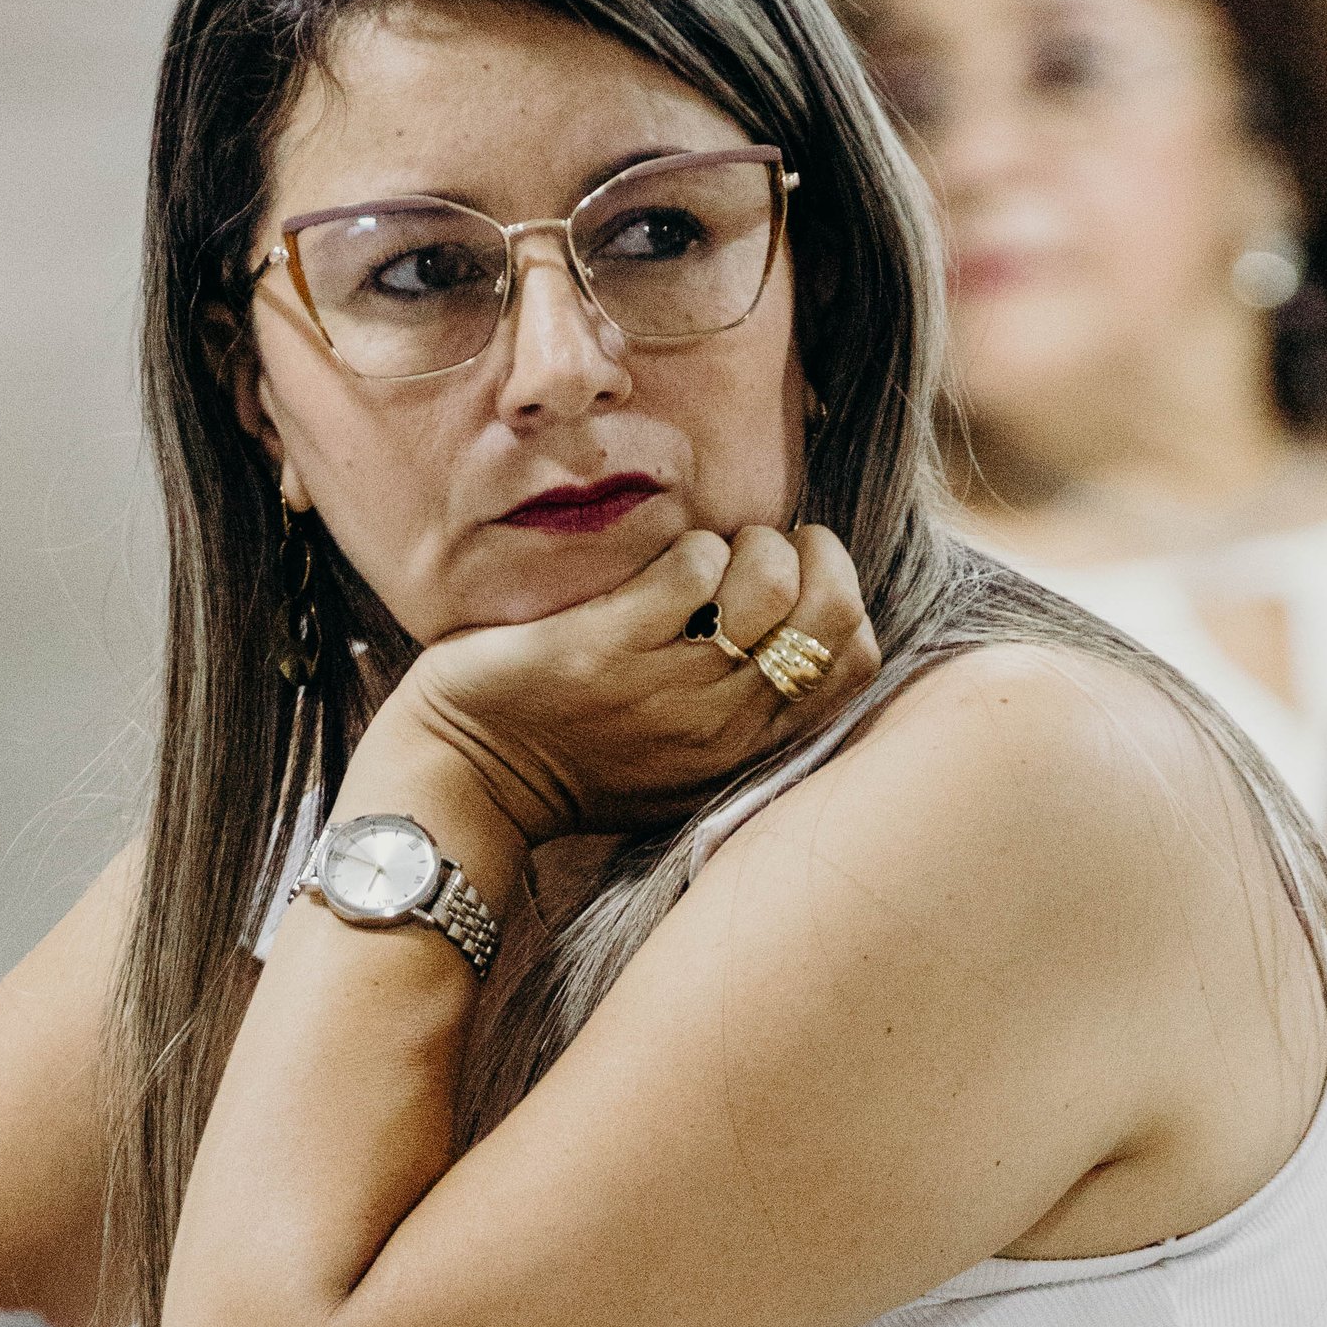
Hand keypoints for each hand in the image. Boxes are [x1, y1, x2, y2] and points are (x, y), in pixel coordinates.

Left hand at [385, 522, 881, 846]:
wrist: (469, 781)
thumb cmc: (579, 758)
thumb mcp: (687, 762)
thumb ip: (750, 710)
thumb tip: (802, 619)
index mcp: (750, 753)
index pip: (857, 662)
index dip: (844, 599)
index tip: (796, 583)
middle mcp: (723, 728)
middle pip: (830, 615)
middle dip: (808, 557)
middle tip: (755, 553)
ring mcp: (669, 690)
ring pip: (769, 580)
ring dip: (743, 545)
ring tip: (702, 561)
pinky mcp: (610, 649)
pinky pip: (694, 564)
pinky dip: (686, 547)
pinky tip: (652, 570)